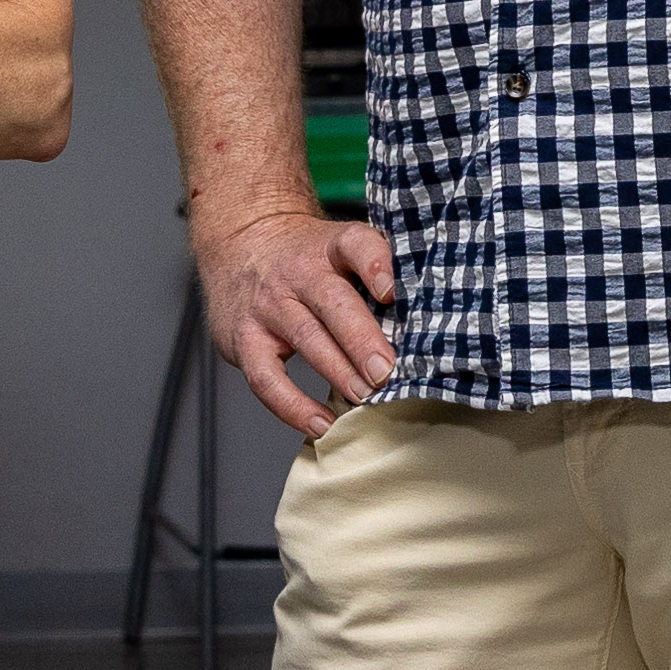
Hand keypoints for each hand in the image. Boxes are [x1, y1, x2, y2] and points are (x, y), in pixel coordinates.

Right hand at [197, 204, 397, 438]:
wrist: (240, 245)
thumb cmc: (305, 260)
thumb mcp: (336, 250)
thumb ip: (375, 277)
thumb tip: (430, 323)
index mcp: (329, 246)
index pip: (354, 244)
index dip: (375, 265)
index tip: (392, 291)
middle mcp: (297, 272)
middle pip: (331, 301)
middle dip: (362, 339)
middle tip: (386, 371)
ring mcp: (268, 306)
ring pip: (305, 337)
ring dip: (338, 371)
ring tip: (365, 397)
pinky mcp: (245, 340)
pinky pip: (266, 378)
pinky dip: (293, 407)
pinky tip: (322, 424)